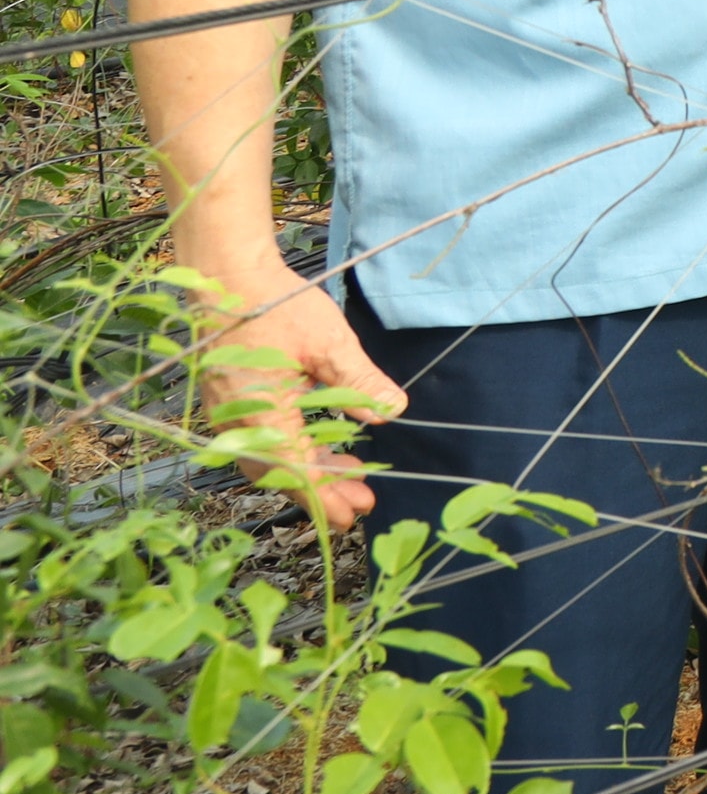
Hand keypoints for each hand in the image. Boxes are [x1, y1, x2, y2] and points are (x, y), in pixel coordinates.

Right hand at [176, 243, 402, 532]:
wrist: (227, 279)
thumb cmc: (276, 307)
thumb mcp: (329, 343)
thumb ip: (359, 383)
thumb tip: (392, 412)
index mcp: (262, 414)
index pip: (295, 469)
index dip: (324, 496)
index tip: (352, 514)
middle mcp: (241, 423)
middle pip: (281, 472)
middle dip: (322, 491)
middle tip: (360, 506)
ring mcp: (233, 414)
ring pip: (273, 458)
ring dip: (310, 471)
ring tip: (352, 478)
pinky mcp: (234, 402)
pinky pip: (264, 439)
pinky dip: (295, 449)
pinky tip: (324, 448)